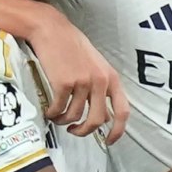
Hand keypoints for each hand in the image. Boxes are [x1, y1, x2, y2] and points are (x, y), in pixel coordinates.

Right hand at [29, 9, 128, 143]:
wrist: (51, 30)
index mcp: (111, 77)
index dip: (117, 131)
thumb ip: (100, 88)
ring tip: (57, 117)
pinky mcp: (64, 83)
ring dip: (64, 121)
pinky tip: (49, 111)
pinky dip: (52, 114)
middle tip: (74, 131)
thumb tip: (101, 117)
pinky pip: (58, 109)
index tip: (108, 141)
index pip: (122, 111)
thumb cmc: (72, 46)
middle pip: (96, 120)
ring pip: (75, 116)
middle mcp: (100, 81)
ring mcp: (82, 82)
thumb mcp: (95, 65)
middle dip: (84, 131)